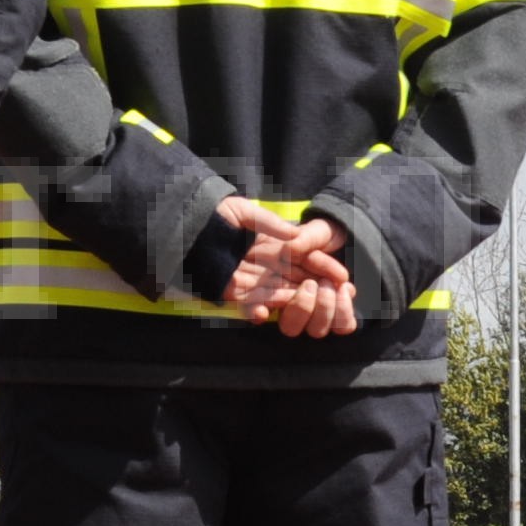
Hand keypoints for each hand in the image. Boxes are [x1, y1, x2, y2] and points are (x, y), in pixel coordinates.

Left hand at [218, 197, 355, 336]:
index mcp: (272, 244)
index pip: (304, 257)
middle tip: (337, 298)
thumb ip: (270, 224)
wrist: (182, 227)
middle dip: (317, 289)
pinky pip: (249, 305)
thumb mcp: (245, 212)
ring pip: (278, 294)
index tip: (343, 276)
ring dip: (294, 303)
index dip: (323, 266)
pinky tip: (264, 313)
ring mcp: (250, 279)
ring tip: (309, 308)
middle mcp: (265, 264)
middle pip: (297, 279)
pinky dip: (257, 311)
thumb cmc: (214, 215)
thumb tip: (296, 237)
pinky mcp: (230, 291)